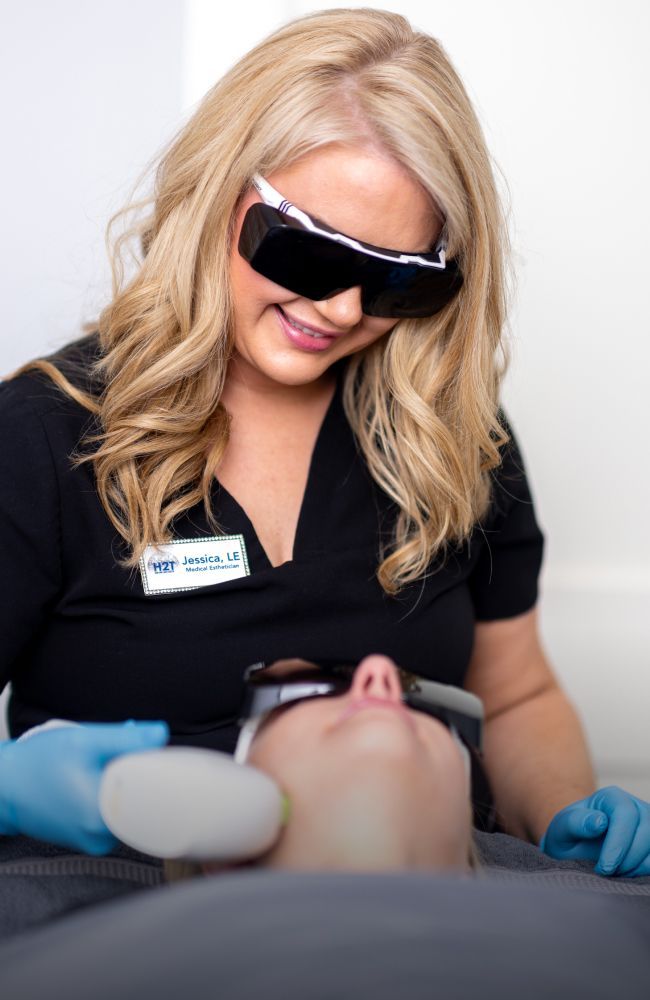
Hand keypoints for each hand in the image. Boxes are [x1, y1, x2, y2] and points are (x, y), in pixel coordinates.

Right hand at [0, 721, 168, 854]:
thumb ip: (127, 738)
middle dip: (138, 773)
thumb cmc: (37, 764)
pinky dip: (113, 795)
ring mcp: (95, 842)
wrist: (4, 787)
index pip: (154, 794)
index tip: (150, 753)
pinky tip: (97, 779)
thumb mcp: (84, 741)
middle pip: (142, 800)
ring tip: (102, 765)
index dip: (156, 768)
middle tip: (122, 752)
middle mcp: (102, 837)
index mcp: (103, 815)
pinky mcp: (89, 841)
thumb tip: (161, 734)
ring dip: (125, 784)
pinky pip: (115, 815)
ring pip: (128, 806)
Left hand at [540, 786, 649, 876]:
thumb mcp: (561, 829)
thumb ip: (575, 823)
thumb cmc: (569, 836)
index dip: (618, 843)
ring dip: (635, 867)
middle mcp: (634, 807)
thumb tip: (599, 822)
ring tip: (612, 872)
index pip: (626, 814)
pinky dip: (642, 871)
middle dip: (627, 859)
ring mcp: (647, 824)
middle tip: (606, 872)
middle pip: (646, 831)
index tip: (604, 868)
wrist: (577, 848)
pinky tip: (624, 873)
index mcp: (611, 797)